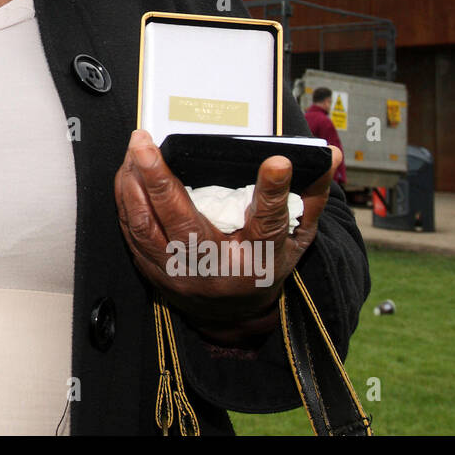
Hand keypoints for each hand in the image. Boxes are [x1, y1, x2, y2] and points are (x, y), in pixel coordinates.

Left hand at [113, 130, 342, 341]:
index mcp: (259, 257)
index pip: (270, 220)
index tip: (277, 162)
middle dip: (160, 177)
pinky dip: (126, 200)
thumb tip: (329, 156)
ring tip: (134, 151)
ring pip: (147, 225)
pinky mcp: (154, 272)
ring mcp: (180, 273)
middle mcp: (216, 268)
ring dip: (134, 184)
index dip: (275, 191)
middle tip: (145, 141)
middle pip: (184, 220)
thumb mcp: (297, 237)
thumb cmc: (264, 265)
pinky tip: (127, 174)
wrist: (233, 314)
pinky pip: (132, 232)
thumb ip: (310, 196)